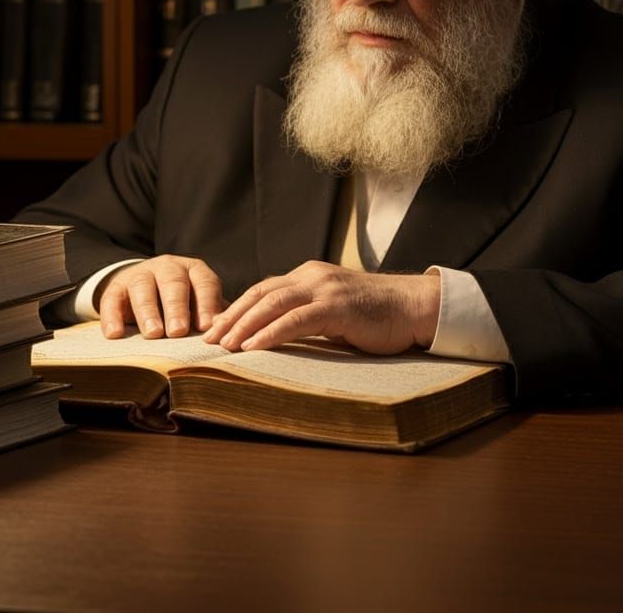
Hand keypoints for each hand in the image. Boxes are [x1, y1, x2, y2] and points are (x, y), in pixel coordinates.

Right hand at [96, 255, 226, 339]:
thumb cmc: (181, 303)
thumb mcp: (198, 304)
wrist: (143, 289)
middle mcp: (168, 267)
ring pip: (143, 288)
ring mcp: (141, 274)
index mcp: (194, 270)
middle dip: (176, 307)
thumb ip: (211, 316)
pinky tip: (115, 334)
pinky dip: (112, 317)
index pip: (204, 283)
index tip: (206, 327)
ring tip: (153, 334)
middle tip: (178, 331)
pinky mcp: (117, 287)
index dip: (206, 304)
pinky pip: (112, 299)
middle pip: (173, 283)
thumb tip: (224, 335)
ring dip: (148, 312)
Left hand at [202, 262, 440, 354]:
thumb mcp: (334, 313)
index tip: (215, 329)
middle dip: (232, 316)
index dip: (237, 309)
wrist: (414, 307)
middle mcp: (312, 276)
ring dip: (245, 324)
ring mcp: (324, 288)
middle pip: (260, 293)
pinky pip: (296, 319)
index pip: (263, 290)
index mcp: (308, 277)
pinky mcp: (337, 306)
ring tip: (225, 344)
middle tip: (208, 339)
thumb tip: (277, 338)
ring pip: (273, 302)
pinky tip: (253, 346)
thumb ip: (307, 317)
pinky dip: (271, 332)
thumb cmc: (376, 315)